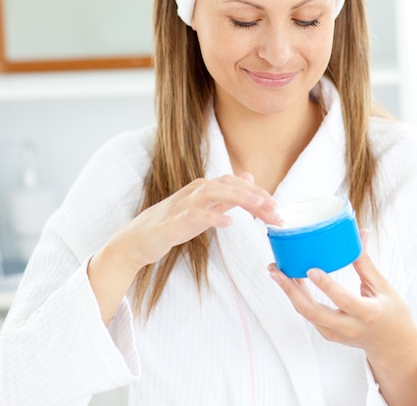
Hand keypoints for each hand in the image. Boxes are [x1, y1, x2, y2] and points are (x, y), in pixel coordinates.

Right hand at [113, 171, 280, 272]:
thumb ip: (227, 194)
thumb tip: (249, 177)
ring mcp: (183, 204)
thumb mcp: (205, 207)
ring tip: (259, 207)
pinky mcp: (173, 221)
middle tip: (276, 209)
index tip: (278, 207)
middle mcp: (196, 191)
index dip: (258, 192)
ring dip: (239, 198)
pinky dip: (212, 217)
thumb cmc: (173, 222)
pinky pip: (194, 215)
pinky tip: (228, 224)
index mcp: (204, 188)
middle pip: (229, 185)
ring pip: (214, 193)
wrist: (139, 239)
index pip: (236, 184)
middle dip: (255, 195)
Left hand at [268, 230, 416, 404]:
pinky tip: (289, 280)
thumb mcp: (383, 287)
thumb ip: (366, 262)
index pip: (344, 301)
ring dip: (289, 292)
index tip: (311, 270)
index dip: (327, 286)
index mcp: (368, 314)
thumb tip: (360, 233)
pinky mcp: (328, 334)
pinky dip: (297, 297)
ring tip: (276, 271)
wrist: (393, 346)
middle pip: (314, 312)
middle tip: (276, 270)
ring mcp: (336, 334)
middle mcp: (349, 327)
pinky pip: (309, 316)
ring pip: (307, 314)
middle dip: (291, 291)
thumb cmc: (391, 313)